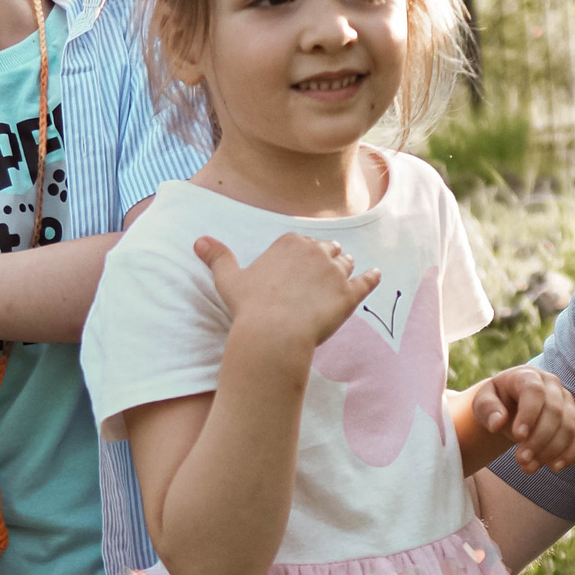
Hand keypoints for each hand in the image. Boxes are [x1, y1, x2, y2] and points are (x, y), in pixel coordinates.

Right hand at [193, 233, 380, 354]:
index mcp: (290, 242)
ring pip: (346, 264)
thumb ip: (217, 257)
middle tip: (319, 277)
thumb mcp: (229, 279)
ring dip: (344, 270)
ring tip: (339, 282)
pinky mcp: (350, 294)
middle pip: (328, 249)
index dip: (303, 255)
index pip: (304, 242)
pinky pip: (368, 281)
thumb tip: (199, 240)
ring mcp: (335, 272)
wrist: (273, 334)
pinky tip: (376, 275)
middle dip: (326, 259)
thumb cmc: (249, 307)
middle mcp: (316, 251)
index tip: (298, 269)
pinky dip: (372, 278)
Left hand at [473, 366, 574, 472]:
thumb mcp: (483, 402)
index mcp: (528, 376)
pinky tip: (554, 467)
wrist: (511, 407)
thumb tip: (497, 423)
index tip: (518, 436)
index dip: (529, 414)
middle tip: (521, 460)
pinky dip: (572, 453)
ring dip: (551, 451)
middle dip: (539, 439)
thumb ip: (487, 409)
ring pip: (570, 427)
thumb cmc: (496, 403)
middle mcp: (553, 386)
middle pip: (555, 411)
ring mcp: (568, 402)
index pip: (535, 392)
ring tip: (529, 467)